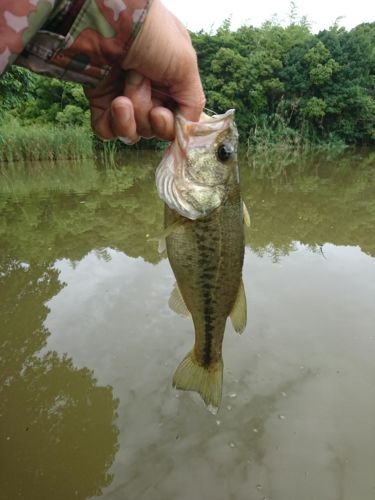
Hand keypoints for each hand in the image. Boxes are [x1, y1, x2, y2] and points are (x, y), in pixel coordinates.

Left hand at [84, 0, 204, 142]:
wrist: (106, 20)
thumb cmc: (150, 33)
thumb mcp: (186, 65)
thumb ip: (193, 104)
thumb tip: (188, 131)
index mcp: (172, 85)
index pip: (176, 124)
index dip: (169, 126)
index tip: (160, 113)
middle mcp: (150, 94)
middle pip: (154, 130)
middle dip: (147, 111)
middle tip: (141, 80)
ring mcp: (124, 100)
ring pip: (134, 134)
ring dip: (132, 115)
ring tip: (124, 90)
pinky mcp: (101, 104)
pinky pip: (109, 133)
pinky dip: (114, 124)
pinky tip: (115, 104)